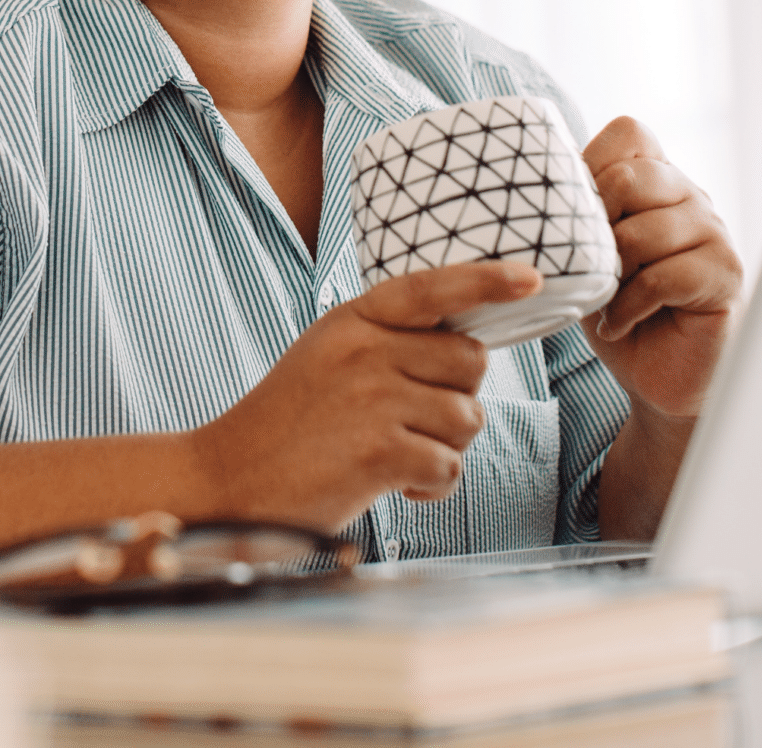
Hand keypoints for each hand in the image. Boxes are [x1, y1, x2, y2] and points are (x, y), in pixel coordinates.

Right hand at [193, 261, 542, 532]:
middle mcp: (364, 349)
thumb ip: (385, 342)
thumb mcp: (327, 356)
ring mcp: (372, 398)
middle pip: (470, 359)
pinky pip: (449, 465)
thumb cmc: (288, 424)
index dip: (486, 279)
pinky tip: (393, 484)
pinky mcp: (379, 451)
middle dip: (459, 394)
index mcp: (352, 319)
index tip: (532, 276)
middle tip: (415, 420)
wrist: (229, 480)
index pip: (430, 288)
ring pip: (467, 416)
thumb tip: (466, 349)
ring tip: (394, 455)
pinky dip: (430, 485)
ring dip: (444, 446)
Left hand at [582, 118, 742, 420]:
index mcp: (657, 177)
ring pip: (644, 231)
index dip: (592, 163)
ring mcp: (714, 232)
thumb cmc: (613, 304)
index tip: (573, 211)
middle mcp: (691, 194)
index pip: (628, 133)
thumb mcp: (582, 249)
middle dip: (595, 224)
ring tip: (604, 298)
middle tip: (587, 264)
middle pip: (631, 177)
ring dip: (610, 273)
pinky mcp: (726, 274)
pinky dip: (629, 305)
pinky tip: (619, 322)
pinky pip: (664, 277)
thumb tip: (524, 182)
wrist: (653, 374)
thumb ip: (571, 210)